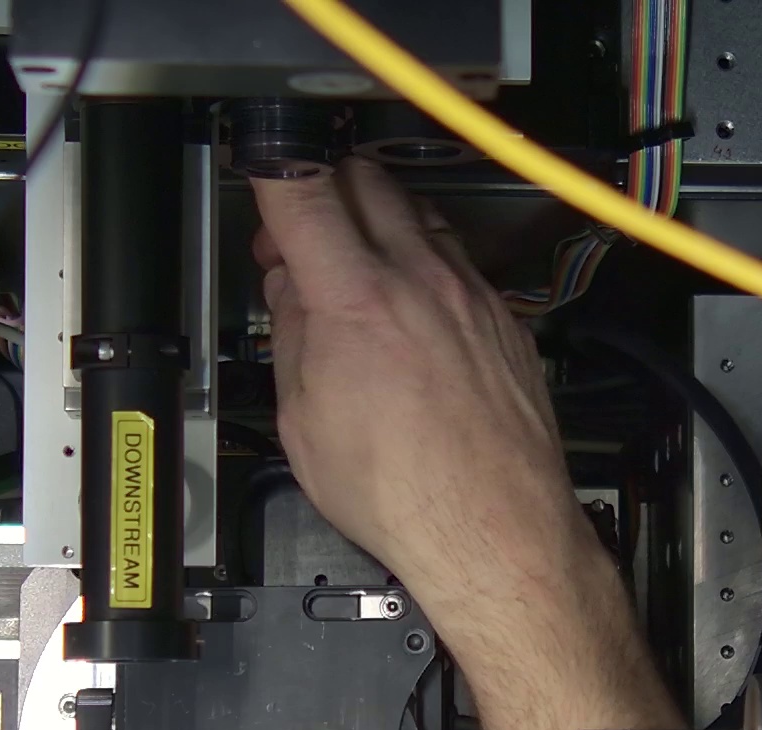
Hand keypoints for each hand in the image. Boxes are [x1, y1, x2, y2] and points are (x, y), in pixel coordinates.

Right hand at [251, 159, 593, 625]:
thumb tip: (290, 293)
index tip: (259, 170)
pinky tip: (406, 307)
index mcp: (357, 302)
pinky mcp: (501, 318)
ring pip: (416, 212)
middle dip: (322, 191)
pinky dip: (423, 263)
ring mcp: (469, 295)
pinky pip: (456, 259)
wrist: (494, 530)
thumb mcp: (304, 422)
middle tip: (298, 238)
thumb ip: (292, 337)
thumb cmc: (407, 496)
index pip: (301, 191)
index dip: (271, 168)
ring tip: (351, 273)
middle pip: (363, 180)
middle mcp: (422, 282)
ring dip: (376, 223)